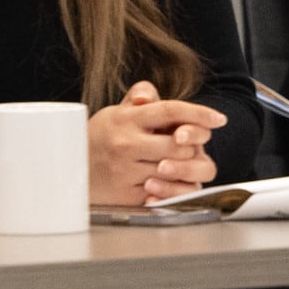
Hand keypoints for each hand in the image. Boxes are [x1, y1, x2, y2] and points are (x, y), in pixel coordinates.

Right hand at [88, 81, 225, 206]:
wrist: (70, 170)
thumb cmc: (103, 138)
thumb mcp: (118, 112)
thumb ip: (140, 95)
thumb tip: (150, 94)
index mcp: (127, 119)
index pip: (170, 111)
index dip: (199, 114)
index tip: (219, 119)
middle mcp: (126, 144)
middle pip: (178, 145)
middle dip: (192, 146)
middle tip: (189, 145)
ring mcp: (126, 171)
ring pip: (173, 171)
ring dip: (184, 168)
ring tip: (177, 162)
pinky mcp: (127, 195)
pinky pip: (163, 193)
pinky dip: (173, 188)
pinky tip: (169, 181)